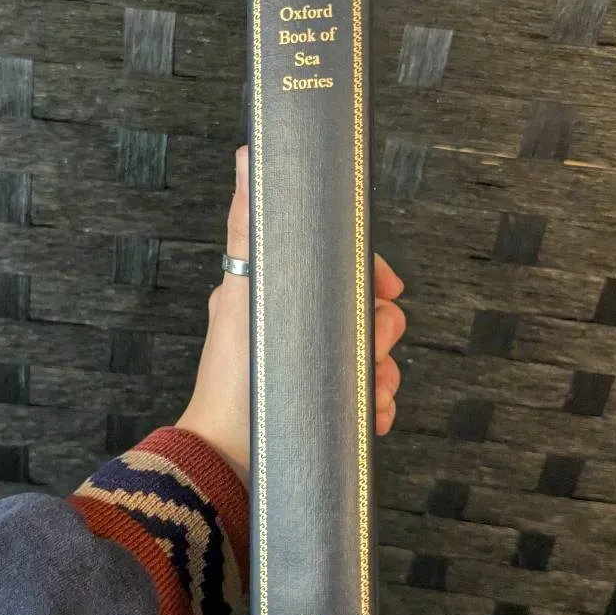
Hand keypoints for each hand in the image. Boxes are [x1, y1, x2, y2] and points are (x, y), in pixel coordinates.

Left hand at [177, 146, 405, 487]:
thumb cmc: (232, 376)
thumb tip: (249, 156)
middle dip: (380, 330)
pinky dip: (376, 405)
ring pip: (378, 357)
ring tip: (369, 390)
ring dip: (383, 373)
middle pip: (370, 313)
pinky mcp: (328, 408)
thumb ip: (248, 227)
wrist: (229, 458)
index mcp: (285, 296)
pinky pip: (373, 398)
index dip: (371, 275)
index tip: (386, 289)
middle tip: (367, 350)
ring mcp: (317, 370)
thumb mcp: (242, 293)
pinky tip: (368, 414)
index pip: (344, 269)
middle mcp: (302, 330)